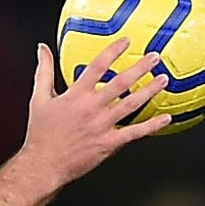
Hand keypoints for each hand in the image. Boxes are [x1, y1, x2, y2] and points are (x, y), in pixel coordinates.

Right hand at [22, 37, 170, 188]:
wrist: (43, 165)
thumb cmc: (41, 134)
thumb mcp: (39, 98)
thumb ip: (44, 70)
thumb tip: (42, 49)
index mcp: (75, 95)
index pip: (98, 66)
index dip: (113, 51)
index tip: (126, 41)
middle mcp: (91, 108)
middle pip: (121, 83)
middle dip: (140, 68)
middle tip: (155, 57)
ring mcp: (102, 126)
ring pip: (131, 104)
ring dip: (150, 91)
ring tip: (163, 80)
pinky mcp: (108, 143)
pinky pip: (134, 133)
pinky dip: (152, 125)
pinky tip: (166, 118)